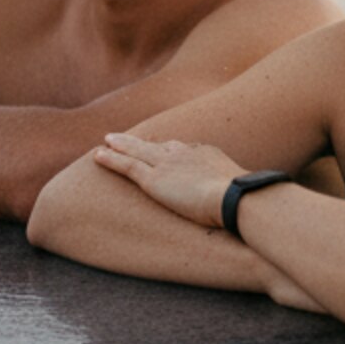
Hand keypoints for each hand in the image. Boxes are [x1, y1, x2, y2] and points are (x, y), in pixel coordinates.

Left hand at [91, 132, 246, 228]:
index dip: (168, 149)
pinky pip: (126, 166)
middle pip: (157, 145)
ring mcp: (167, 165)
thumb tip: (247, 205)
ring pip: (137, 151)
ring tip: (106, 141)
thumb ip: (236, 194)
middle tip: (125, 138)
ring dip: (120, 145)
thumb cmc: (244, 202)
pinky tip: (97, 156)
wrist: (234, 197)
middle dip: (140, 142)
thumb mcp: (242, 192)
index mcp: (205, 154)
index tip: (162, 148)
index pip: (182, 149)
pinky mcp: (153, 180)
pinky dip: (111, 160)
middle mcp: (184, 153)